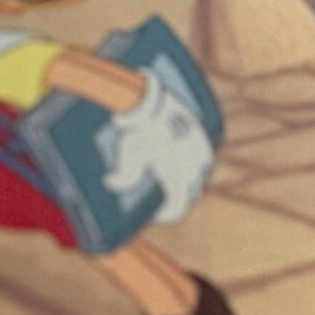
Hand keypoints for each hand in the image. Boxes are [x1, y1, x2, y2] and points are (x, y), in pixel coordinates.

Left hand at [103, 67, 214, 223]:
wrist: (150, 99)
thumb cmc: (137, 131)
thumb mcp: (127, 156)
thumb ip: (122, 178)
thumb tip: (111, 183)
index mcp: (178, 177)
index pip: (178, 208)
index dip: (168, 215)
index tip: (158, 214)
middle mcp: (194, 166)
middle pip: (190, 193)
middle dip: (177, 198)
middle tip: (163, 197)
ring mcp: (201, 149)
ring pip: (200, 175)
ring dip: (188, 181)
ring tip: (173, 179)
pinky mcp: (203, 134)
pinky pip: (203, 156)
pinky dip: (194, 164)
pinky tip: (183, 161)